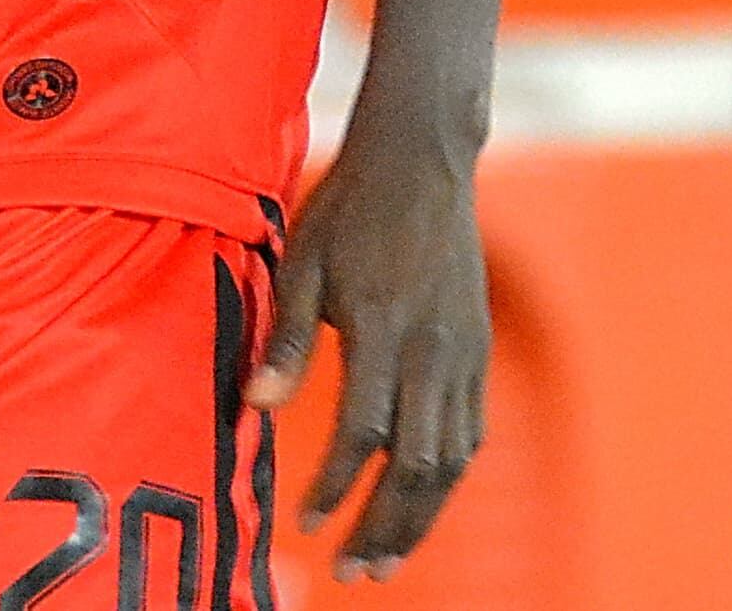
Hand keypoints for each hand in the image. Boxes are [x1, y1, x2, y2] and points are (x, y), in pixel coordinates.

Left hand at [244, 120, 489, 579]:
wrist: (422, 161)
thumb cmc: (348, 209)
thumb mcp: (300, 262)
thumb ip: (283, 340)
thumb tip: (254, 408)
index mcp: (383, 329)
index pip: (364, 433)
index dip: (337, 486)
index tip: (305, 521)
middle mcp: (433, 351)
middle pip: (420, 467)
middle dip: (387, 529)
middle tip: (354, 573)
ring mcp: (464, 353)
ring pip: (453, 461)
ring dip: (420, 518)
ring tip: (385, 560)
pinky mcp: (478, 351)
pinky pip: (469, 433)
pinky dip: (446, 479)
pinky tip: (420, 502)